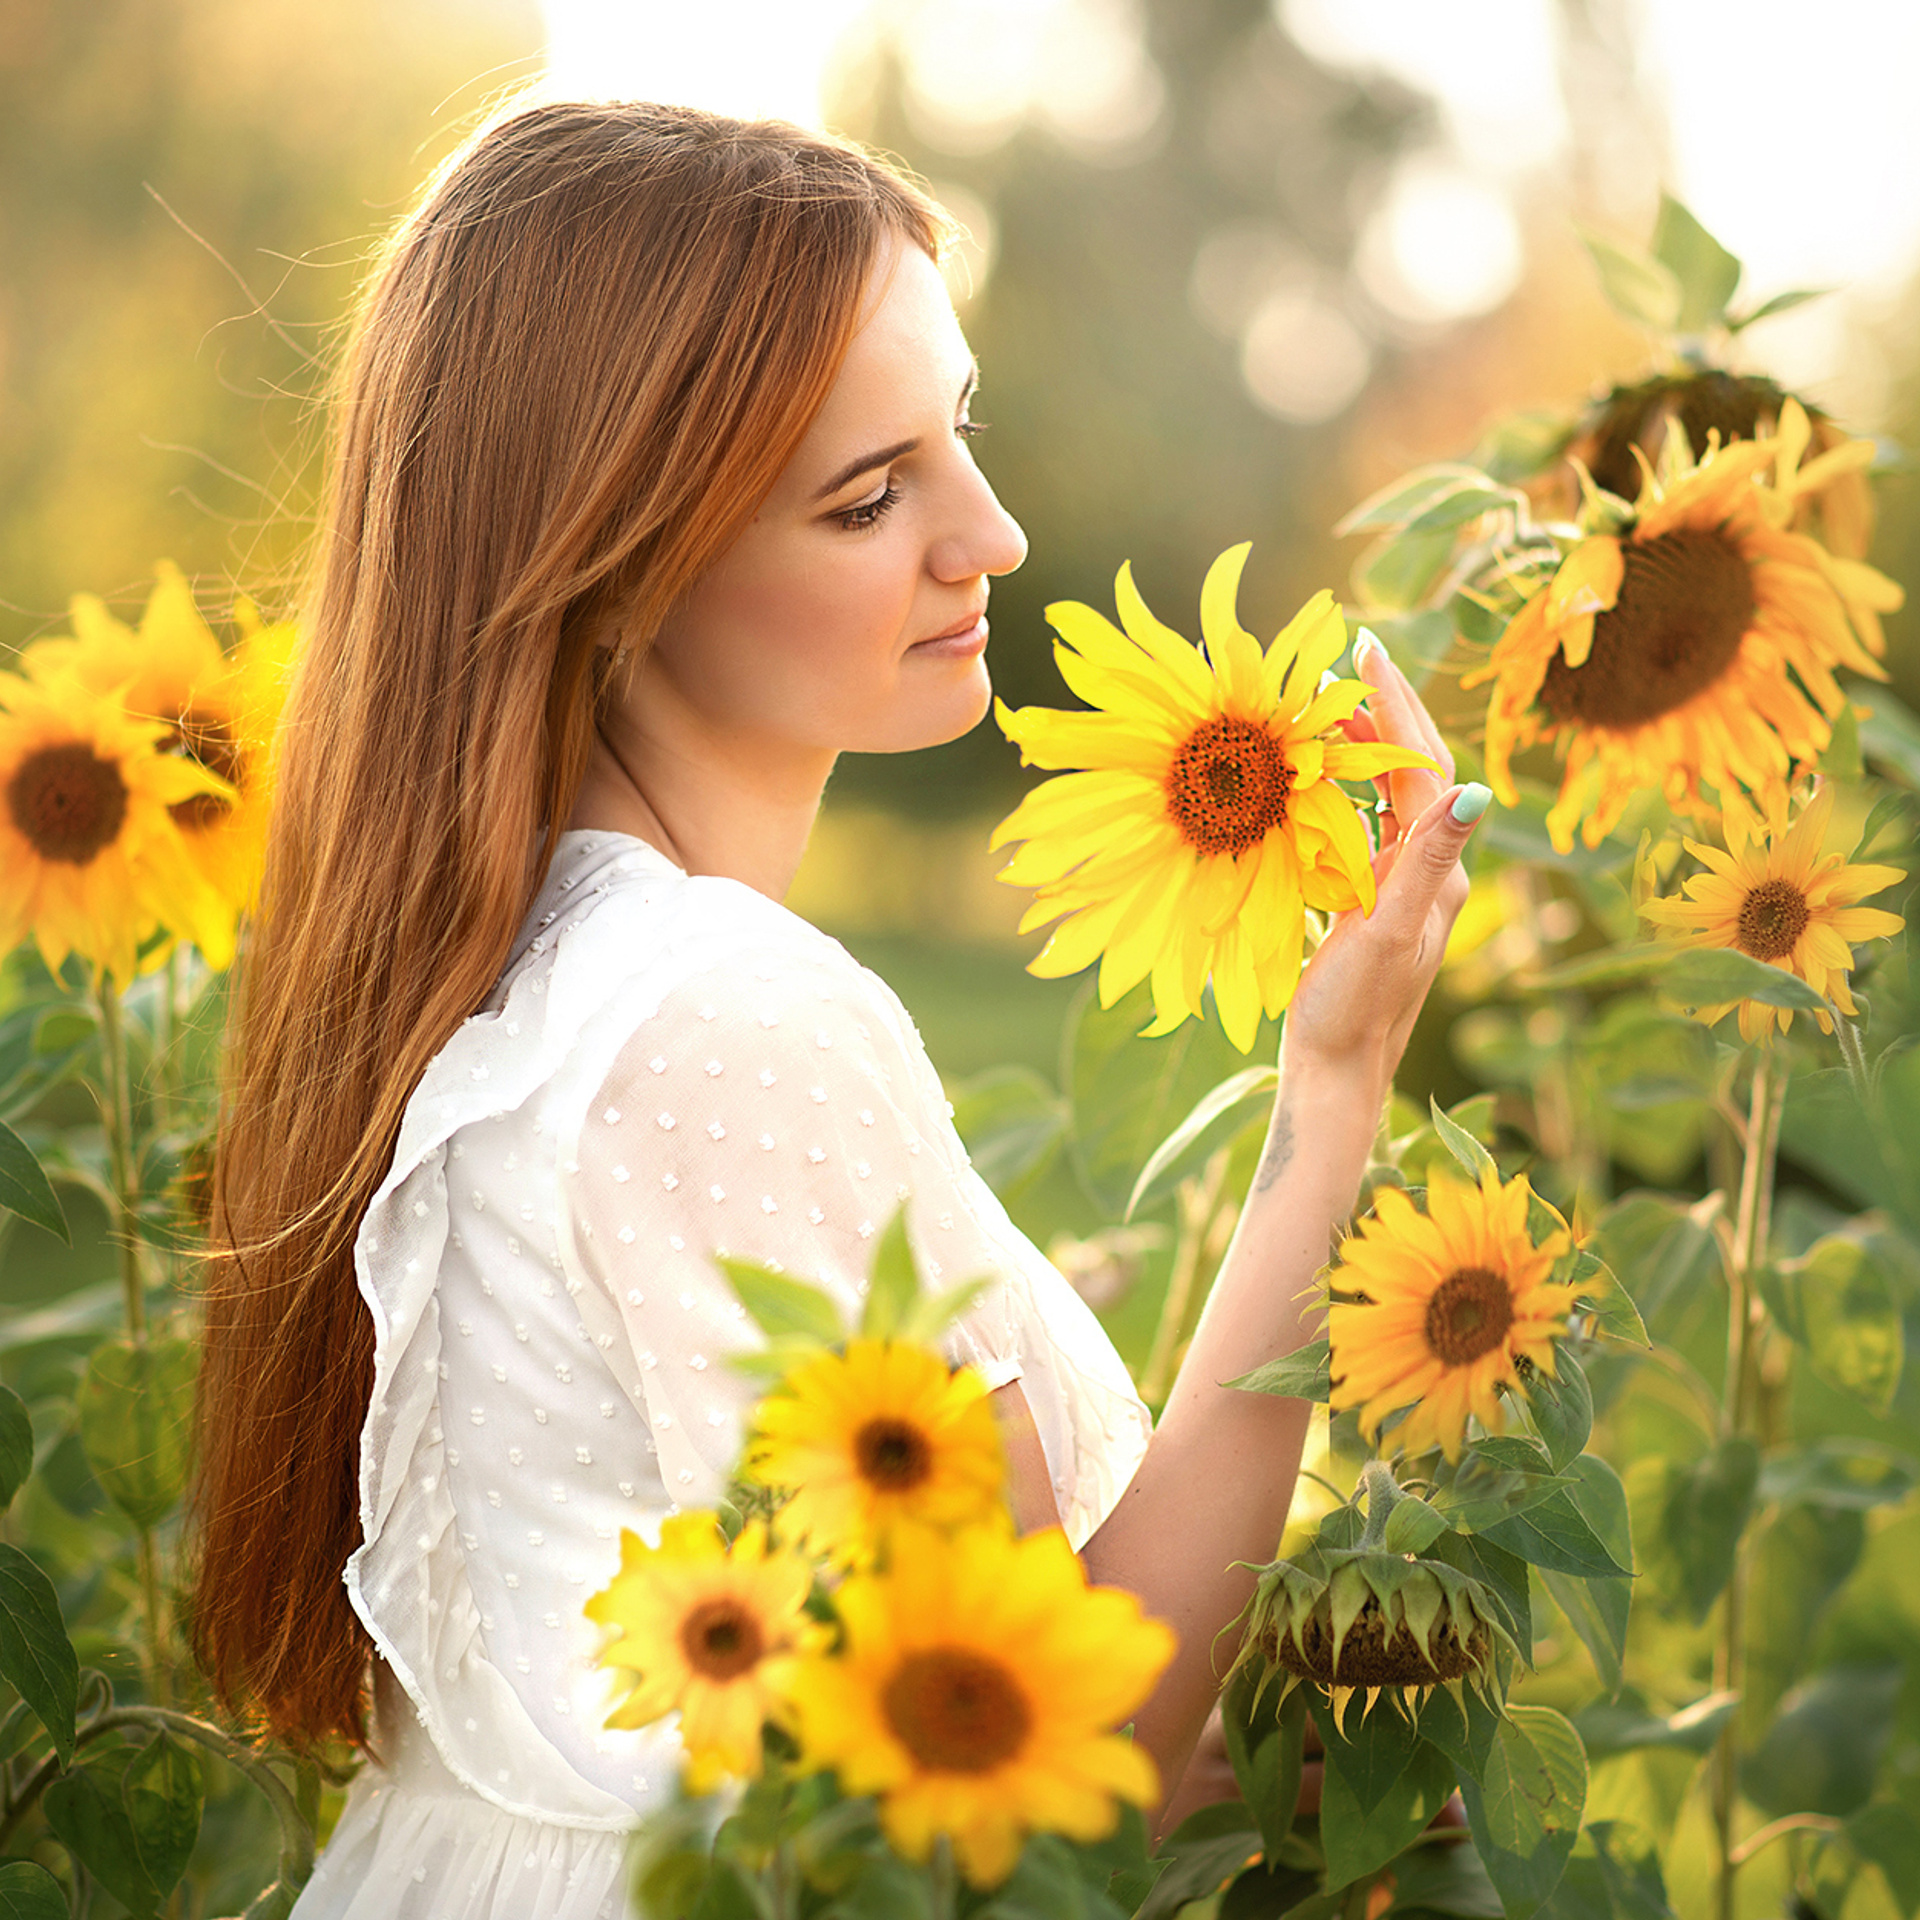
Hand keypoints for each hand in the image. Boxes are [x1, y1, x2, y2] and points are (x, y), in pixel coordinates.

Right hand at [1281, 636, 1484, 1086]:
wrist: (1337, 1070)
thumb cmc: (1353, 1008)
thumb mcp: (1386, 930)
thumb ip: (1426, 858)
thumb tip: (1476, 790)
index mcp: (1436, 869)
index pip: (1423, 765)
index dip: (1394, 704)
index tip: (1364, 648)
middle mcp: (1431, 870)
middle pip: (1420, 768)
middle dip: (1389, 708)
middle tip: (1355, 655)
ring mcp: (1406, 884)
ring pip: (1397, 791)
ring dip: (1373, 741)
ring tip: (1338, 700)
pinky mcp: (1378, 900)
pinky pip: (1375, 821)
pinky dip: (1355, 783)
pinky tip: (1330, 773)